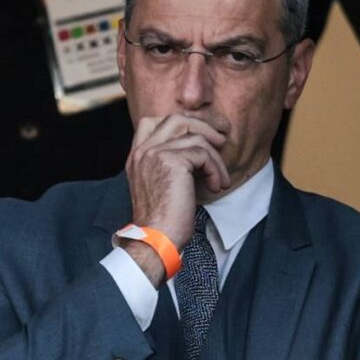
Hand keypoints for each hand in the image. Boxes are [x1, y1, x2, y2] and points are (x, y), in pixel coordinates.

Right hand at [123, 112, 229, 276]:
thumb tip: (199, 150)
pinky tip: (216, 187)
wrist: (156, 240)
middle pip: (176, 119)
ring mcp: (154, 153)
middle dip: (204, 126)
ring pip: (195, 136)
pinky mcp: (171, 161)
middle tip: (222, 139)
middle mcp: (142, 150)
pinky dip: (215, 169)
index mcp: (137, 156)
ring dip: (215, 157)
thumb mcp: (161, 186)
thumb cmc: (163, 221)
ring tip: (220, 179)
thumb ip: (169, 164)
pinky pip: (203, 153)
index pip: (152, 121)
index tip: (202, 135)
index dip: (181, 122)